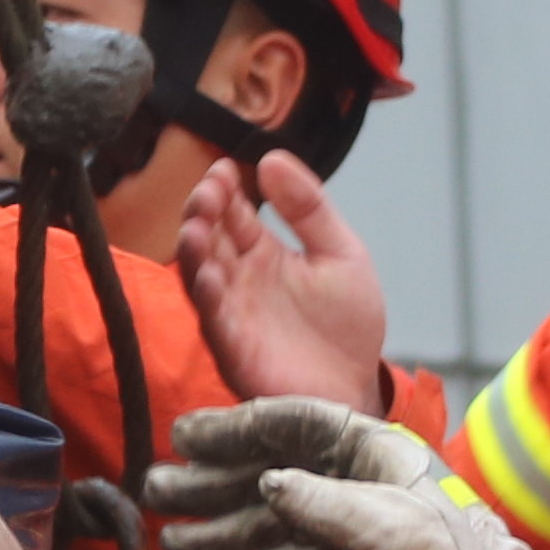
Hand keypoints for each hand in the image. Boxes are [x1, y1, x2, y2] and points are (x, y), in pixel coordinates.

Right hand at [148, 399, 549, 549]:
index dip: (238, 426)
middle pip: (275, 468)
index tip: (185, 436)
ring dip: (226, 530)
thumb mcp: (393, 532)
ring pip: (277, 517)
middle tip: (159, 492)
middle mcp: (361, 479)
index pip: (297, 424)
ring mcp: (355, 523)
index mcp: (377, 451)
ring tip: (175, 544)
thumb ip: (327, 505)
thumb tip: (269, 482)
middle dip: (216, 481)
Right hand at [176, 154, 392, 408]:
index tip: (225, 167)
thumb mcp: (341, 254)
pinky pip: (213, 321)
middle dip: (204, 212)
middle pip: (210, 238)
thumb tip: (271, 157)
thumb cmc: (346, 330)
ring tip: (196, 227)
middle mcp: (240, 280)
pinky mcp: (234, 350)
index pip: (233, 213)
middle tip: (210, 191)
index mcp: (263, 254)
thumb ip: (309, 209)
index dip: (225, 189)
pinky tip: (210, 276)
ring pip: (201, 276)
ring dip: (194, 252)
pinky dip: (208, 298)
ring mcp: (234, 314)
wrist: (356, 391)